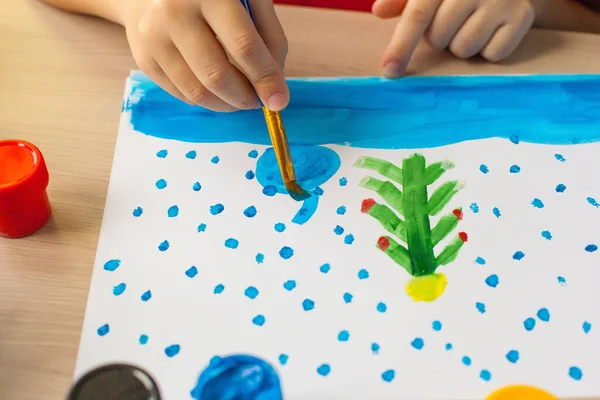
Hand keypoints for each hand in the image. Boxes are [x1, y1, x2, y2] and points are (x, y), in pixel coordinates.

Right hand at [121, 0, 288, 111]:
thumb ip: (267, 33)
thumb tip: (275, 81)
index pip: (243, 46)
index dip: (265, 78)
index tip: (279, 100)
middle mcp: (174, 13)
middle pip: (218, 75)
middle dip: (245, 98)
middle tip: (258, 101)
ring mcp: (153, 37)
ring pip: (197, 92)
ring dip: (226, 105)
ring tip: (240, 99)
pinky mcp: (143, 58)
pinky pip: (181, 93)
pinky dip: (206, 100)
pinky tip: (217, 91)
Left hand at [373, 0, 541, 76]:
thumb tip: (379, 11)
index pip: (418, 14)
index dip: (401, 45)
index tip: (389, 70)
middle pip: (440, 37)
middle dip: (438, 38)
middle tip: (449, 22)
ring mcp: (501, 0)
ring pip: (464, 49)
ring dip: (461, 45)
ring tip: (469, 25)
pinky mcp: (522, 15)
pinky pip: (492, 54)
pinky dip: (487, 50)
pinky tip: (490, 30)